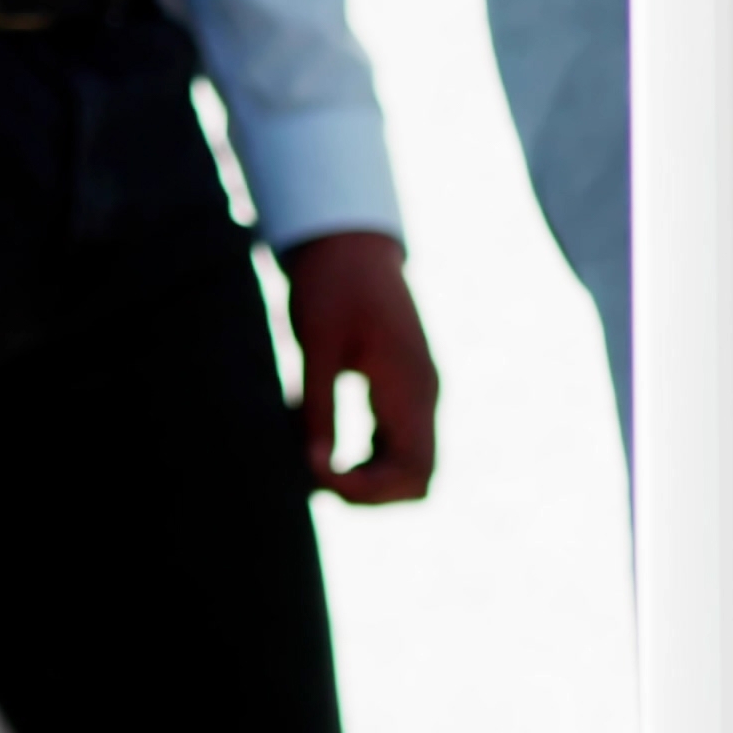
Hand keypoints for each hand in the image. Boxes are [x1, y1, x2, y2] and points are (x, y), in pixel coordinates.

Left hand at [279, 231, 436, 506]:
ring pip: (406, 468)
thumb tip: (312, 465)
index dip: (366, 490)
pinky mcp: (401, 390)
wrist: (350, 240)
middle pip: (415, 480)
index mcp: (411, 387)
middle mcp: (424, 397)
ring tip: (309, 459)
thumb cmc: (331, 284)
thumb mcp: (317, 345)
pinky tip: (317, 441)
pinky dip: (362, 457)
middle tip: (311, 474)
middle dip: (366, 492)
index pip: (411, 473)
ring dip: (363, 478)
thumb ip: (316, 407)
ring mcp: (417, 394)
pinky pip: (393, 445)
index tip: (315, 470)